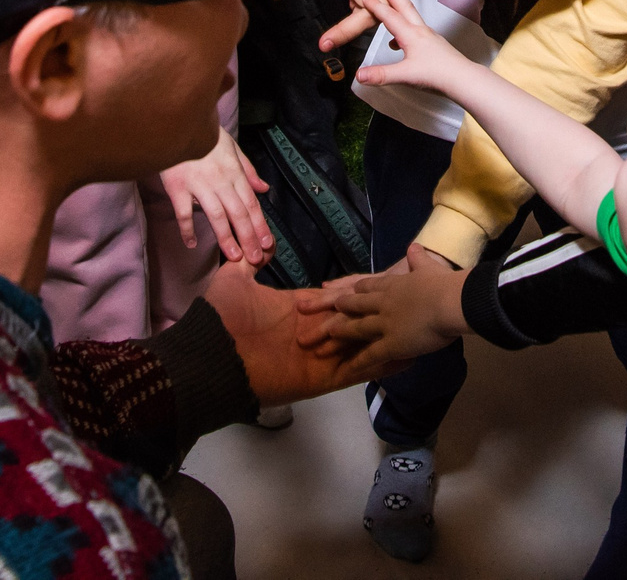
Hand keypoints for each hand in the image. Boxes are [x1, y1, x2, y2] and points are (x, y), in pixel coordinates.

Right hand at [157, 128, 272, 265]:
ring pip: (216, 215)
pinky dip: (187, 229)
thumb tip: (264, 188)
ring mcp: (198, 184)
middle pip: (237, 212)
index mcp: (234, 171)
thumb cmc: (204, 135)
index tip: (268, 243)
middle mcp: (219, 180)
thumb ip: (247, 169)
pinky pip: (184, 212)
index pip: (251, 203)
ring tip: (235, 257)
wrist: (177, 121)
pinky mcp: (176, 186)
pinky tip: (192, 244)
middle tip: (256, 258)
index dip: (260, 224)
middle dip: (248, 237)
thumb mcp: (231, 147)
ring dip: (226, 238)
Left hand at [207, 262, 413, 400]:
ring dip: (385, 343)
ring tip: (418, 337)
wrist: (208, 357)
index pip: (332, 301)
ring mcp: (318, 358)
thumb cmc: (221, 319)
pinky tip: (403, 359)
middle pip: (351, 323)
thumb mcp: (233, 280)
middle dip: (377, 318)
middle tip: (409, 309)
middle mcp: (312, 334)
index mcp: (296, 311)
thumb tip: (259, 247)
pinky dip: (379, 366)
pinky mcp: (320, 379)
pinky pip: (355, 371)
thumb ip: (248, 263)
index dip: (353, 294)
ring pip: (359, 347)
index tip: (379, 285)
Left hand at [299, 265, 470, 362]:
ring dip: (334, 334)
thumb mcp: (429, 266)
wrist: (451, 300)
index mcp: (392, 284)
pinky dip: (356, 363)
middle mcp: (382, 302)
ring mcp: (384, 322)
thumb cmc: (444, 282)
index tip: (328, 290)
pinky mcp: (391, 342)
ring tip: (314, 341)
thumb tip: (415, 247)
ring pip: (353, 328)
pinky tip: (344, 370)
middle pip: (349, 305)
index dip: (346, 289)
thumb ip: (419, 259)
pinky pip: (370, 355)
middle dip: (326, 308)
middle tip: (303, 312)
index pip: (363, 286)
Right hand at [352, 0, 477, 97]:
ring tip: (389, 3)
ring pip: (410, 15)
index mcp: (411, 35)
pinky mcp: (434, 44)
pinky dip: (405, 27)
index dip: (375, 6)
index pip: (390, 16)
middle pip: (403, 5)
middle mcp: (421, 31)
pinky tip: (400, 42)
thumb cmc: (438, 75)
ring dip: (398, 6)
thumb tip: (360, 74)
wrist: (463, 79)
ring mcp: (429, 36)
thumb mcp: (405, 75)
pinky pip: (416, 29)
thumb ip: (381, 74)